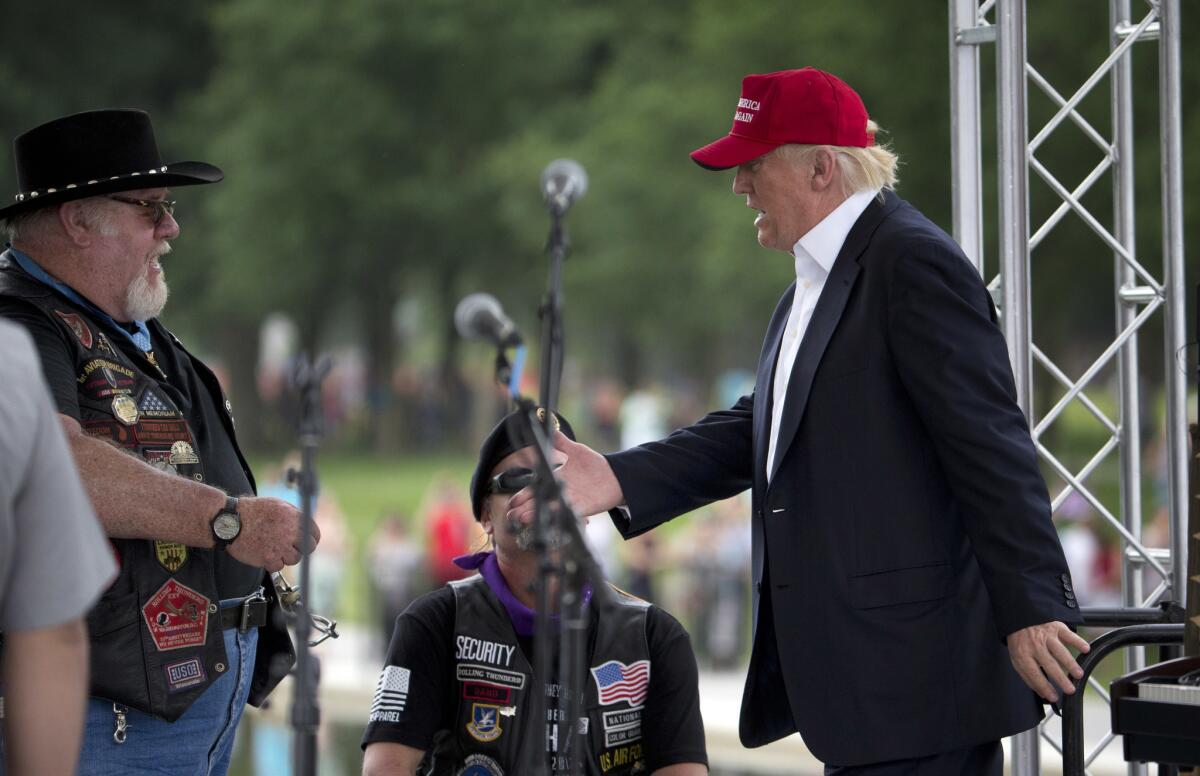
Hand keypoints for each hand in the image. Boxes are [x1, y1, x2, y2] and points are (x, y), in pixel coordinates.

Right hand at [228, 496, 320, 571]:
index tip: (309, 542)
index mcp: (294, 517)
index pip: (314, 532)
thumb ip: (294, 515)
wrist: (230, 521)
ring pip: (295, 559)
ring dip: (287, 556)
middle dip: (302, 549)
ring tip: (275, 549)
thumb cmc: (251, 511)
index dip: (312, 538)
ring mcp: (280, 546)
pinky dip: (272, 563)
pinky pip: (279, 566)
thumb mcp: (278, 504)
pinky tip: (265, 554)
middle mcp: (290, 532)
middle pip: (309, 547)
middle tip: (293, 549)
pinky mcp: (269, 558)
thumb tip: (305, 525)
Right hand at [506, 431, 623, 526]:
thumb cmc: (594, 465)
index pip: (535, 488)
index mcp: (556, 479)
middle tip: (513, 513)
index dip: (523, 496)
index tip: (513, 502)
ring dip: (536, 514)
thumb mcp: (575, 450)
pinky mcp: (583, 507)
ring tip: (523, 518)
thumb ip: (560, 441)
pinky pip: (567, 512)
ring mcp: (571, 500)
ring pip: (550, 509)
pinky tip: (547, 515)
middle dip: (525, 508)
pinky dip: (557, 513)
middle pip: (539, 501)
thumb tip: (548, 423)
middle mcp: (560, 492)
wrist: (615, 475)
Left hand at [1007, 621, 1089, 702]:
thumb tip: (1043, 694)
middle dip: (1061, 679)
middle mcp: (1035, 645)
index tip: (1054, 697)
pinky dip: (1078, 641)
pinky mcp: (1056, 627)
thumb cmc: (1021, 642)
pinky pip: (1068, 635)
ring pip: (1060, 651)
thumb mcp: (1017, 658)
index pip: (1033, 674)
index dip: (1044, 687)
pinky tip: (1085, 649)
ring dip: (1070, 663)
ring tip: (1079, 675)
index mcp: (1023, 654)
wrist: (1020, 617)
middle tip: (1070, 689)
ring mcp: (1046, 636)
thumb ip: (1028, 676)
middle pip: (1049, 664)